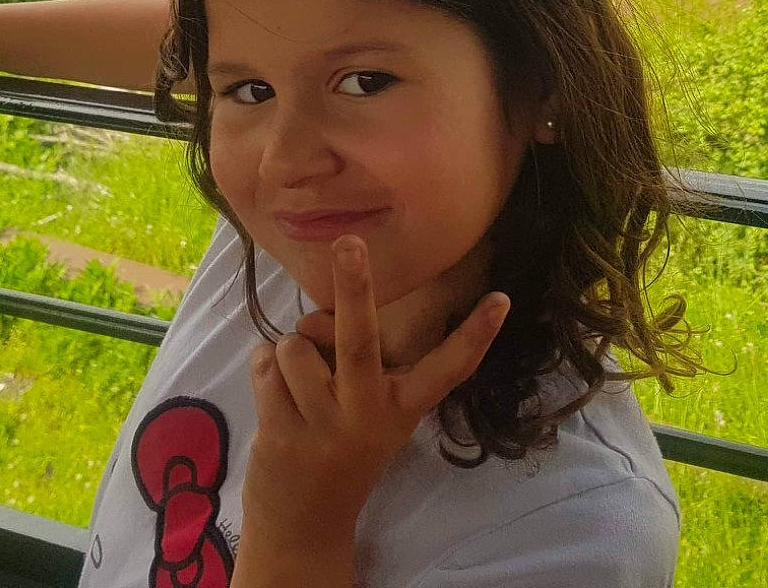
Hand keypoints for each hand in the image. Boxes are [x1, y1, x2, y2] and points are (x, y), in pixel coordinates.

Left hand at [234, 236, 507, 585]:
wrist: (307, 524)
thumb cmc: (343, 448)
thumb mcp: (369, 414)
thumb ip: (350, 364)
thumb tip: (313, 320)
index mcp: (401, 408)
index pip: (448, 369)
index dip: (476, 334)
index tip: (502, 300)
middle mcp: (368, 414)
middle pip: (359, 340)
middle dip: (354, 287)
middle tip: (350, 242)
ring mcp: (324, 426)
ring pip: (295, 346)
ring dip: (291, 350)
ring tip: (300, 380)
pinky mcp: (281, 433)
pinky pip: (266, 365)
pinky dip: (265, 366)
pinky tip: (277, 393)